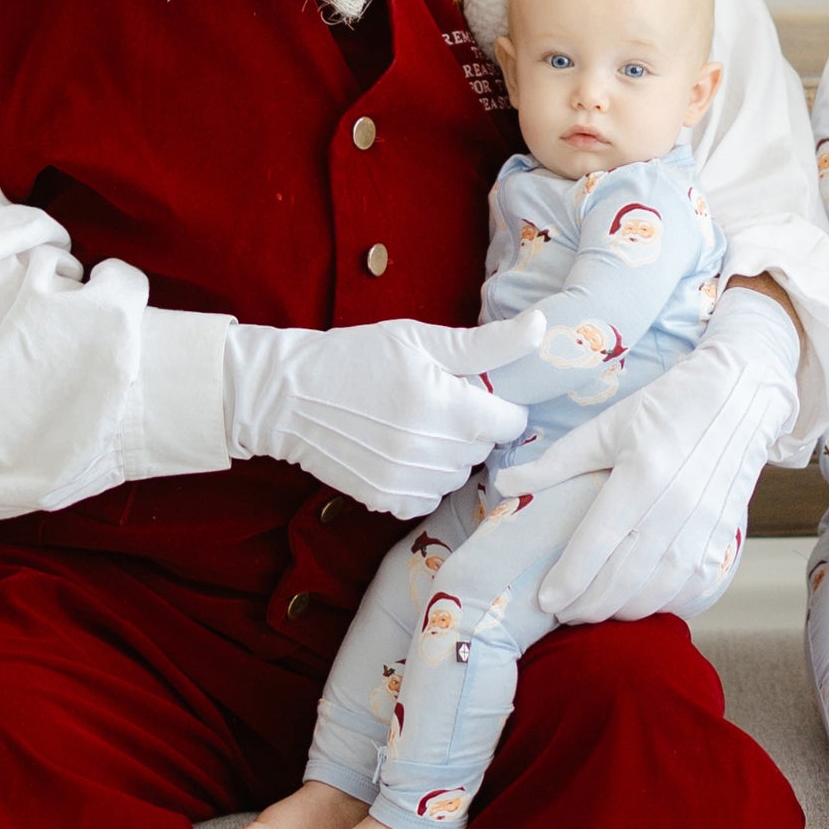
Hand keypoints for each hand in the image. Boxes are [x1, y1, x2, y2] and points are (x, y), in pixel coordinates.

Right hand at [221, 312, 540, 518]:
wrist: (287, 394)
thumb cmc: (356, 356)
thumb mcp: (420, 339)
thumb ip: (487, 344)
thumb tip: (541, 329)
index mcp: (446, 406)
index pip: (509, 422)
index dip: (500, 404)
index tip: (476, 390)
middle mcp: (429, 450)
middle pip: (484, 448)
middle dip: (472, 425)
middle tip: (438, 401)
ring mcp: (406, 479)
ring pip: (459, 474)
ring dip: (449, 453)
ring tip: (416, 424)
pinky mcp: (384, 499)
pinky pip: (429, 496)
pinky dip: (424, 478)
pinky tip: (400, 450)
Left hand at [521, 286, 800, 624]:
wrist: (740, 396)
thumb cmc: (667, 407)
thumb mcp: (607, 426)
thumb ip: (556, 462)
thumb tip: (505, 485)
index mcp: (642, 477)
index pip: (597, 543)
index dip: (569, 579)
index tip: (545, 601)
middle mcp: (676, 508)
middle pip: (624, 577)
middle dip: (588, 605)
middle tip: (562, 614)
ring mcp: (704, 526)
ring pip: (657, 590)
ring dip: (622, 611)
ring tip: (593, 613)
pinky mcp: (724, 536)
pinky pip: (690, 587)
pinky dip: (661, 604)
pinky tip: (638, 605)